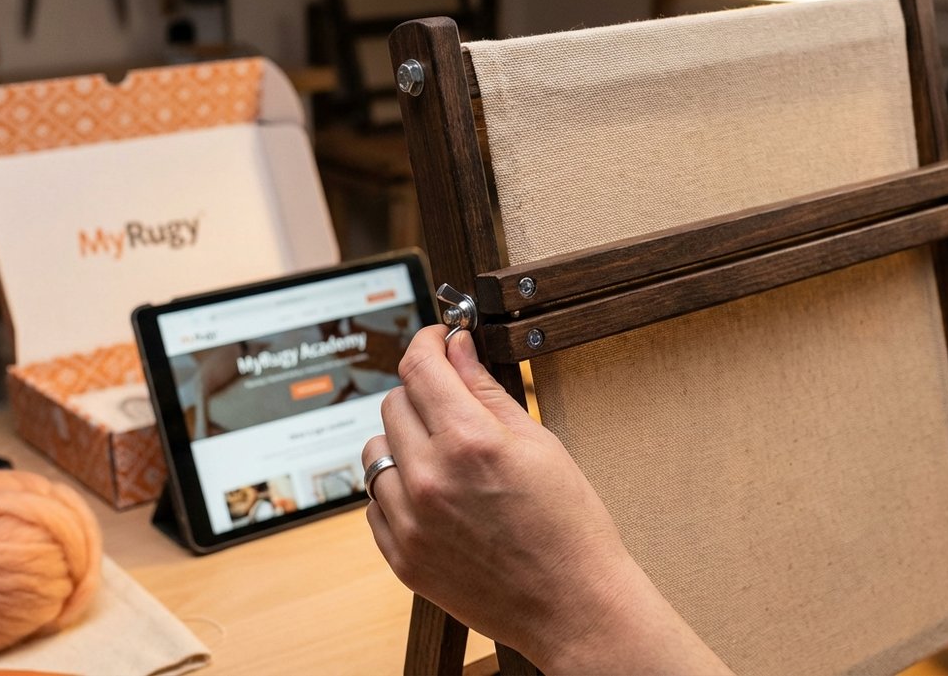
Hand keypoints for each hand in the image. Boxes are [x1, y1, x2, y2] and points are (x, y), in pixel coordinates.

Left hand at [363, 326, 730, 673]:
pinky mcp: (400, 556)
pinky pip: (374, 501)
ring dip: (403, 443)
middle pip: (393, 403)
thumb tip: (457, 347)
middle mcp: (429, 478)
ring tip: (444, 460)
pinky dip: (397, 490)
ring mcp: (409, 521)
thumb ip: (486, 389)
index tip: (437, 342)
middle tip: (453, 407)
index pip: (419, 366)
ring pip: (375, 451)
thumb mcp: (538, 443)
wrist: (572, 606)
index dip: (427, 342)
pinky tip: (436, 498)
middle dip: (422, 394)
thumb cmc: (568, 526)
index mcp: (469, 442)